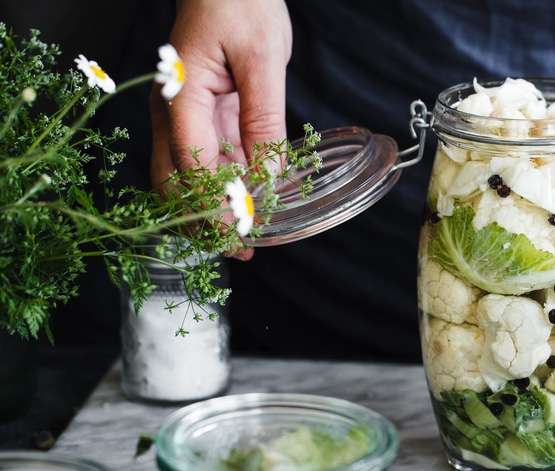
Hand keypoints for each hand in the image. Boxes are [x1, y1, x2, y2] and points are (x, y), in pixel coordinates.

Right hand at [150, 0, 291, 257]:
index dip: (216, 207)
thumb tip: (269, 175)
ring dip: (213, 210)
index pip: (192, 168)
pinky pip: (207, 158)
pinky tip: (250, 202)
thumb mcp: (263, 60)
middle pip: (176, 182)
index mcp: (181, 98)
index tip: (242, 235)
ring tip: (246, 241)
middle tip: (241, 252)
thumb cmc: (240, 2)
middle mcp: (174, 112)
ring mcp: (184, 114)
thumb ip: (264, 120)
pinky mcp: (202, 113)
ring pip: (188, 176)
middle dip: (205, 221)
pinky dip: (226, 185)